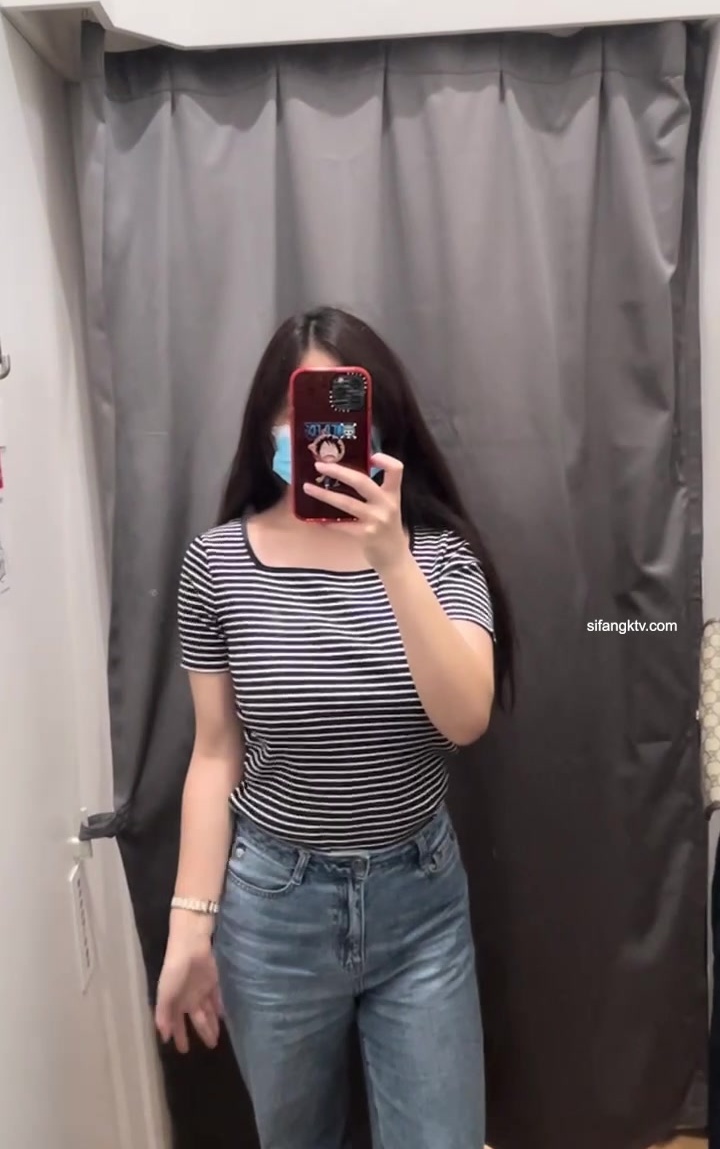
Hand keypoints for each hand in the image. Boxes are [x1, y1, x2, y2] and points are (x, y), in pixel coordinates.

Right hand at [155, 925, 222, 1052]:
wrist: (190, 947)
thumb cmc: (175, 971)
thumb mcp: (165, 994)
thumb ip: (164, 1015)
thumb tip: (164, 1037)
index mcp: (176, 1002)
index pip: (178, 1024)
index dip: (180, 1036)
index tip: (183, 1050)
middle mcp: (189, 998)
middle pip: (197, 1020)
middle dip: (201, 1033)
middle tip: (209, 1048)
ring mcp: (201, 990)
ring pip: (208, 1012)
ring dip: (212, 1024)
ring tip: (217, 1038)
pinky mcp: (213, 981)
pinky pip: (217, 998)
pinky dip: (220, 1007)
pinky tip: (223, 1016)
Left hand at [303, 453, 409, 573]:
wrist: (395, 558)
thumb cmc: (387, 529)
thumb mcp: (388, 508)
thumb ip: (374, 493)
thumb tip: (344, 475)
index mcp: (393, 494)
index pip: (396, 470)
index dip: (385, 460)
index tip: (370, 456)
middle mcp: (386, 504)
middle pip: (362, 481)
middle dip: (338, 471)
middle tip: (320, 465)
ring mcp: (376, 520)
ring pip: (346, 502)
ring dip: (324, 494)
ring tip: (307, 488)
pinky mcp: (366, 535)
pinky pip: (341, 525)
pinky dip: (328, 521)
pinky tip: (316, 519)